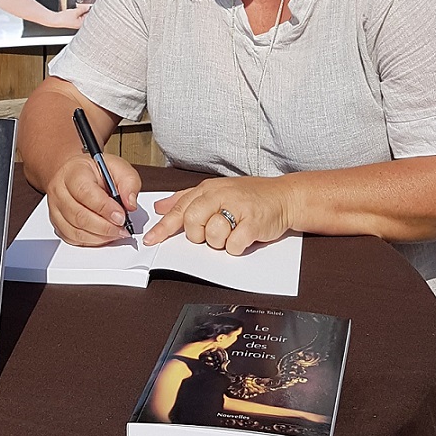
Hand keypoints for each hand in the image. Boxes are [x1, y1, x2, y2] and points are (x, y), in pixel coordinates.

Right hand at [47, 152, 141, 245]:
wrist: (75, 172)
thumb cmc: (95, 170)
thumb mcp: (118, 167)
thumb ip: (128, 182)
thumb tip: (130, 203)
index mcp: (74, 172)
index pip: (85, 193)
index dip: (105, 208)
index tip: (121, 216)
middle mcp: (60, 191)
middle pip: (79, 216)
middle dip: (105, 227)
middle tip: (122, 228)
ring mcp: (56, 208)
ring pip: (75, 231)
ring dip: (100, 236)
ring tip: (116, 232)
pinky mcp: (57, 223)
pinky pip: (73, 238)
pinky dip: (91, 241)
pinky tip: (104, 235)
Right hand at [51, 5, 90, 29]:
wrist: (56, 19)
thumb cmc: (64, 18)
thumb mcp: (75, 12)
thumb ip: (82, 9)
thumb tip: (87, 7)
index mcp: (81, 24)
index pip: (88, 16)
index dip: (89, 10)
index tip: (90, 6)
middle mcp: (79, 24)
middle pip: (85, 16)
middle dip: (84, 10)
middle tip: (83, 6)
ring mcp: (76, 23)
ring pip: (81, 15)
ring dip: (80, 11)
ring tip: (77, 9)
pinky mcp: (72, 20)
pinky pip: (77, 15)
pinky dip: (77, 12)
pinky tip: (74, 10)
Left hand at [143, 176, 294, 255]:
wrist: (283, 196)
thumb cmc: (249, 196)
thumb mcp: (216, 191)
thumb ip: (186, 199)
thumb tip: (161, 207)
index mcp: (209, 189)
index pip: (180, 209)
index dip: (164, 227)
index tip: (151, 240)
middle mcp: (221, 196)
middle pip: (192, 223)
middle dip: (199, 234)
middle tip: (212, 230)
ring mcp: (237, 208)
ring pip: (212, 237)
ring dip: (221, 241)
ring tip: (232, 230)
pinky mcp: (253, 223)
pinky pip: (233, 245)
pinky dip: (237, 246)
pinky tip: (244, 236)